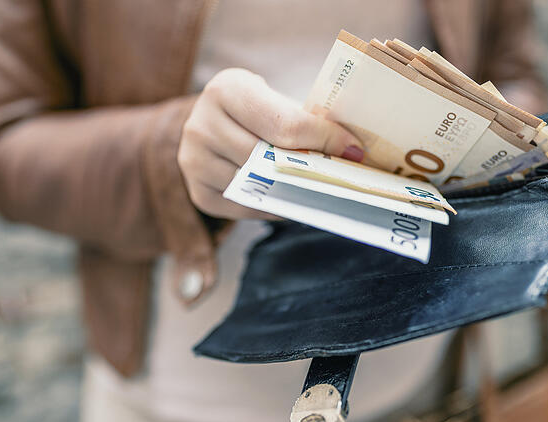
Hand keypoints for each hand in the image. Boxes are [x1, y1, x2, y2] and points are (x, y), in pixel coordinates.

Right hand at [178, 68, 363, 218]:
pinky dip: (273, 205)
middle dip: (312, 167)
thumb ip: (306, 121)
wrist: (214, 125)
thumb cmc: (258, 112)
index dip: (323, 138)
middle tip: (344, 175)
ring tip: (321, 188)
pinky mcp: (199, 192)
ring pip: (258, 185)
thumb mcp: (275, 100)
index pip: (284, 123)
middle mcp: (201, 124)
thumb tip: (353, 151)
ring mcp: (194, 161)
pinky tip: (290, 198)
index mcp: (226, 89)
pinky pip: (246, 207)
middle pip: (269, 158)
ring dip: (294, 190)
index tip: (353, 150)